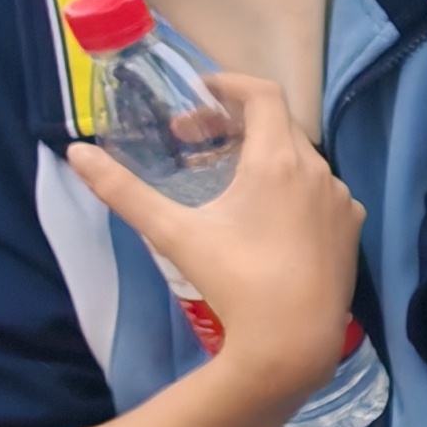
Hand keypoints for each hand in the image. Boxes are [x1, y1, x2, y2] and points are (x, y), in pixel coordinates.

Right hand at [70, 74, 366, 401]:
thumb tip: (76, 153)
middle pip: (280, 125)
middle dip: (236, 122)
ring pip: (301, 158)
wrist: (292, 343)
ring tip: (222, 174)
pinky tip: (262, 213)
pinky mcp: (350, 227)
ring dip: (263, 154)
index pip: (264, 95)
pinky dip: (290, 184)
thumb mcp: (173, 233)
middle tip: (194, 138)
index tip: (201, 90)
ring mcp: (340, 200)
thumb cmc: (234, 282)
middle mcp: (319, 171)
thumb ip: (124, 191)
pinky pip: (319, 189)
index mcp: (279, 161)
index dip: (231, 84)